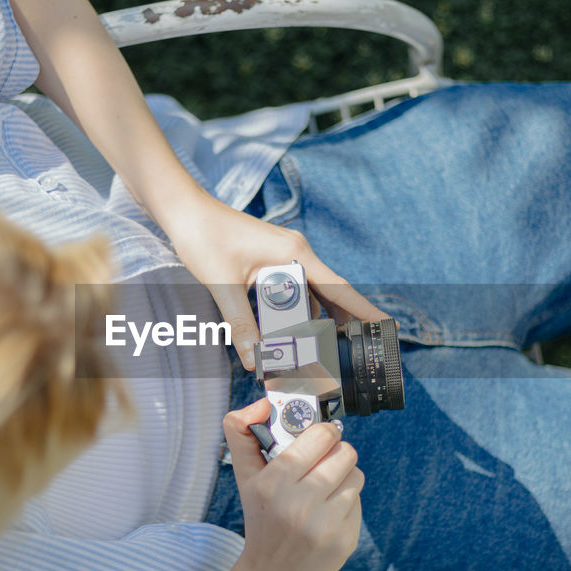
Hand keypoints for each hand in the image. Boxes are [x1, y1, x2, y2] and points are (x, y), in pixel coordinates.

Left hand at [165, 192, 389, 369]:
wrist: (184, 210)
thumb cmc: (203, 237)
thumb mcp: (222, 284)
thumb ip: (240, 324)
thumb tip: (255, 360)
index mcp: (295, 254)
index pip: (340, 288)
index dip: (364, 309)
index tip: (385, 326)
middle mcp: (297, 253)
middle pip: (329, 295)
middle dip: (339, 325)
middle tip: (345, 356)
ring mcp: (285, 255)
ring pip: (310, 295)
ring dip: (313, 322)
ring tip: (316, 352)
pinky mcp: (271, 260)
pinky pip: (292, 290)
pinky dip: (294, 312)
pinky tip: (286, 333)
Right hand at [222, 398, 363, 570]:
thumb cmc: (261, 518)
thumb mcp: (244, 476)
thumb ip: (241, 432)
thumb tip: (261, 403)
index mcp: (272, 484)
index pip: (320, 437)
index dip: (324, 432)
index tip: (319, 437)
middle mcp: (298, 506)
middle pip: (345, 453)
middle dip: (336, 452)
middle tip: (325, 460)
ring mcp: (325, 526)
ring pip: (356, 475)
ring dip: (344, 476)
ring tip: (325, 487)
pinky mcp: (346, 540)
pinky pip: (358, 502)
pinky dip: (347, 502)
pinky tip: (328, 513)